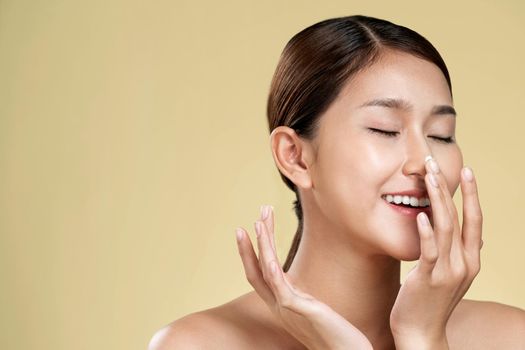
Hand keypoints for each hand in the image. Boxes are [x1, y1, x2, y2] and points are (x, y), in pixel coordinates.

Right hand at [235, 205, 372, 349]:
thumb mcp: (314, 311)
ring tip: (259, 221)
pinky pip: (281, 288)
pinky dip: (271, 270)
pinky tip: (268, 254)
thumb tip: (305, 290)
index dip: (252, 251)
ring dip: (262, 244)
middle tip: (259, 213)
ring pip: (266, 272)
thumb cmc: (337, 336)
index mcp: (282, 304)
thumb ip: (305, 299)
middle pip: (257, 269)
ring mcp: (287, 309)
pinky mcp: (301, 312)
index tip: (254, 225)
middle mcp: (279, 307)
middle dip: (254, 240)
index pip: (260, 273)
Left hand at [390, 156, 482, 348]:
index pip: (475, 221)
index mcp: (470, 260)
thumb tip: (477, 238)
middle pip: (460, 218)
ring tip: (428, 177)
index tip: (467, 171)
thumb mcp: (452, 276)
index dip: (472, 195)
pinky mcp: (428, 279)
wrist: (421, 333)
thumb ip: (461, 255)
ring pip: (445, 228)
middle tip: (436, 163)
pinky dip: (426, 232)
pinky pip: (430, 251)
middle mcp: (464, 264)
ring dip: (436, 200)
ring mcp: (447, 271)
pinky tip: (420, 215)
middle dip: (449, 189)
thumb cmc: (431, 301)